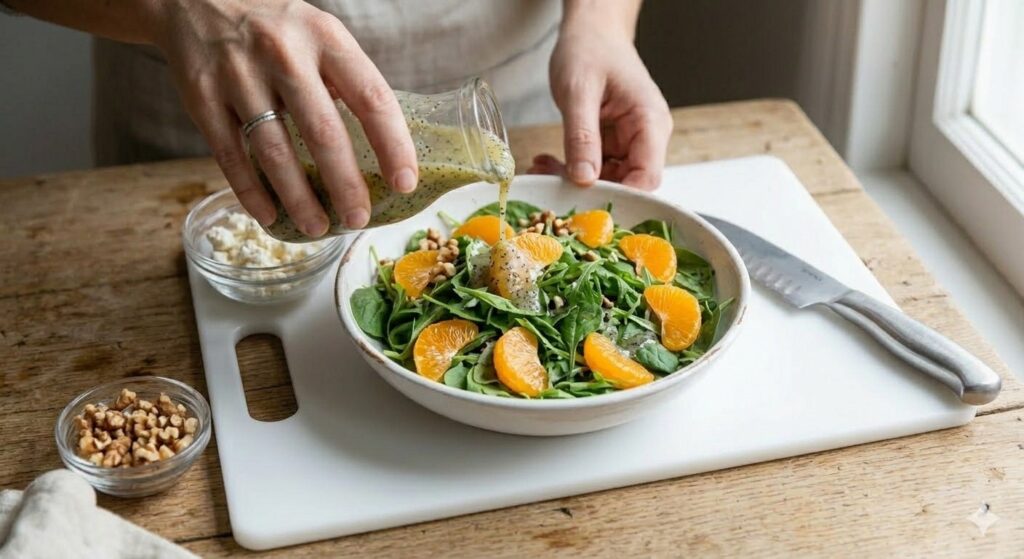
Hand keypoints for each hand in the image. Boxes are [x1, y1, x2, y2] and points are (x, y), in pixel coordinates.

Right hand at [152, 0, 417, 234]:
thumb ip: (346, 82)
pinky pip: (230, 154)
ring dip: (298, 198)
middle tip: (358, 218)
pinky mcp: (201, 95)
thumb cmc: (276, 29)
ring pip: (274, 151)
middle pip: (323, 132)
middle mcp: (283, 53)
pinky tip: (270, 215)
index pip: (371, 97)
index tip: (404, 184)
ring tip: (318, 228)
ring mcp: (238, 74)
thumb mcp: (319, 37)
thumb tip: (383, 149)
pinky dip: (251, 192)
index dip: (393, 145)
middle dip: (345, 184)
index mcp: (325, 38)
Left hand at [532, 18, 671, 189]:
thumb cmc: (590, 49)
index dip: (620, 196)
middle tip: (551, 186)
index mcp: (650, 123)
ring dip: (574, 181)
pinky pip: (593, 167)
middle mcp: (645, 137)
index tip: (584, 202)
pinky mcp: (611, 143)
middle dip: (589, 190)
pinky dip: (570, 168)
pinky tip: (547, 162)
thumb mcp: (579, 92)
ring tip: (542, 170)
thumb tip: (584, 179)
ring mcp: (629, 141)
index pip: (647, 177)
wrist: (590, 31)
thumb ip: (582, 137)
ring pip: (606, 179)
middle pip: (627, 184)